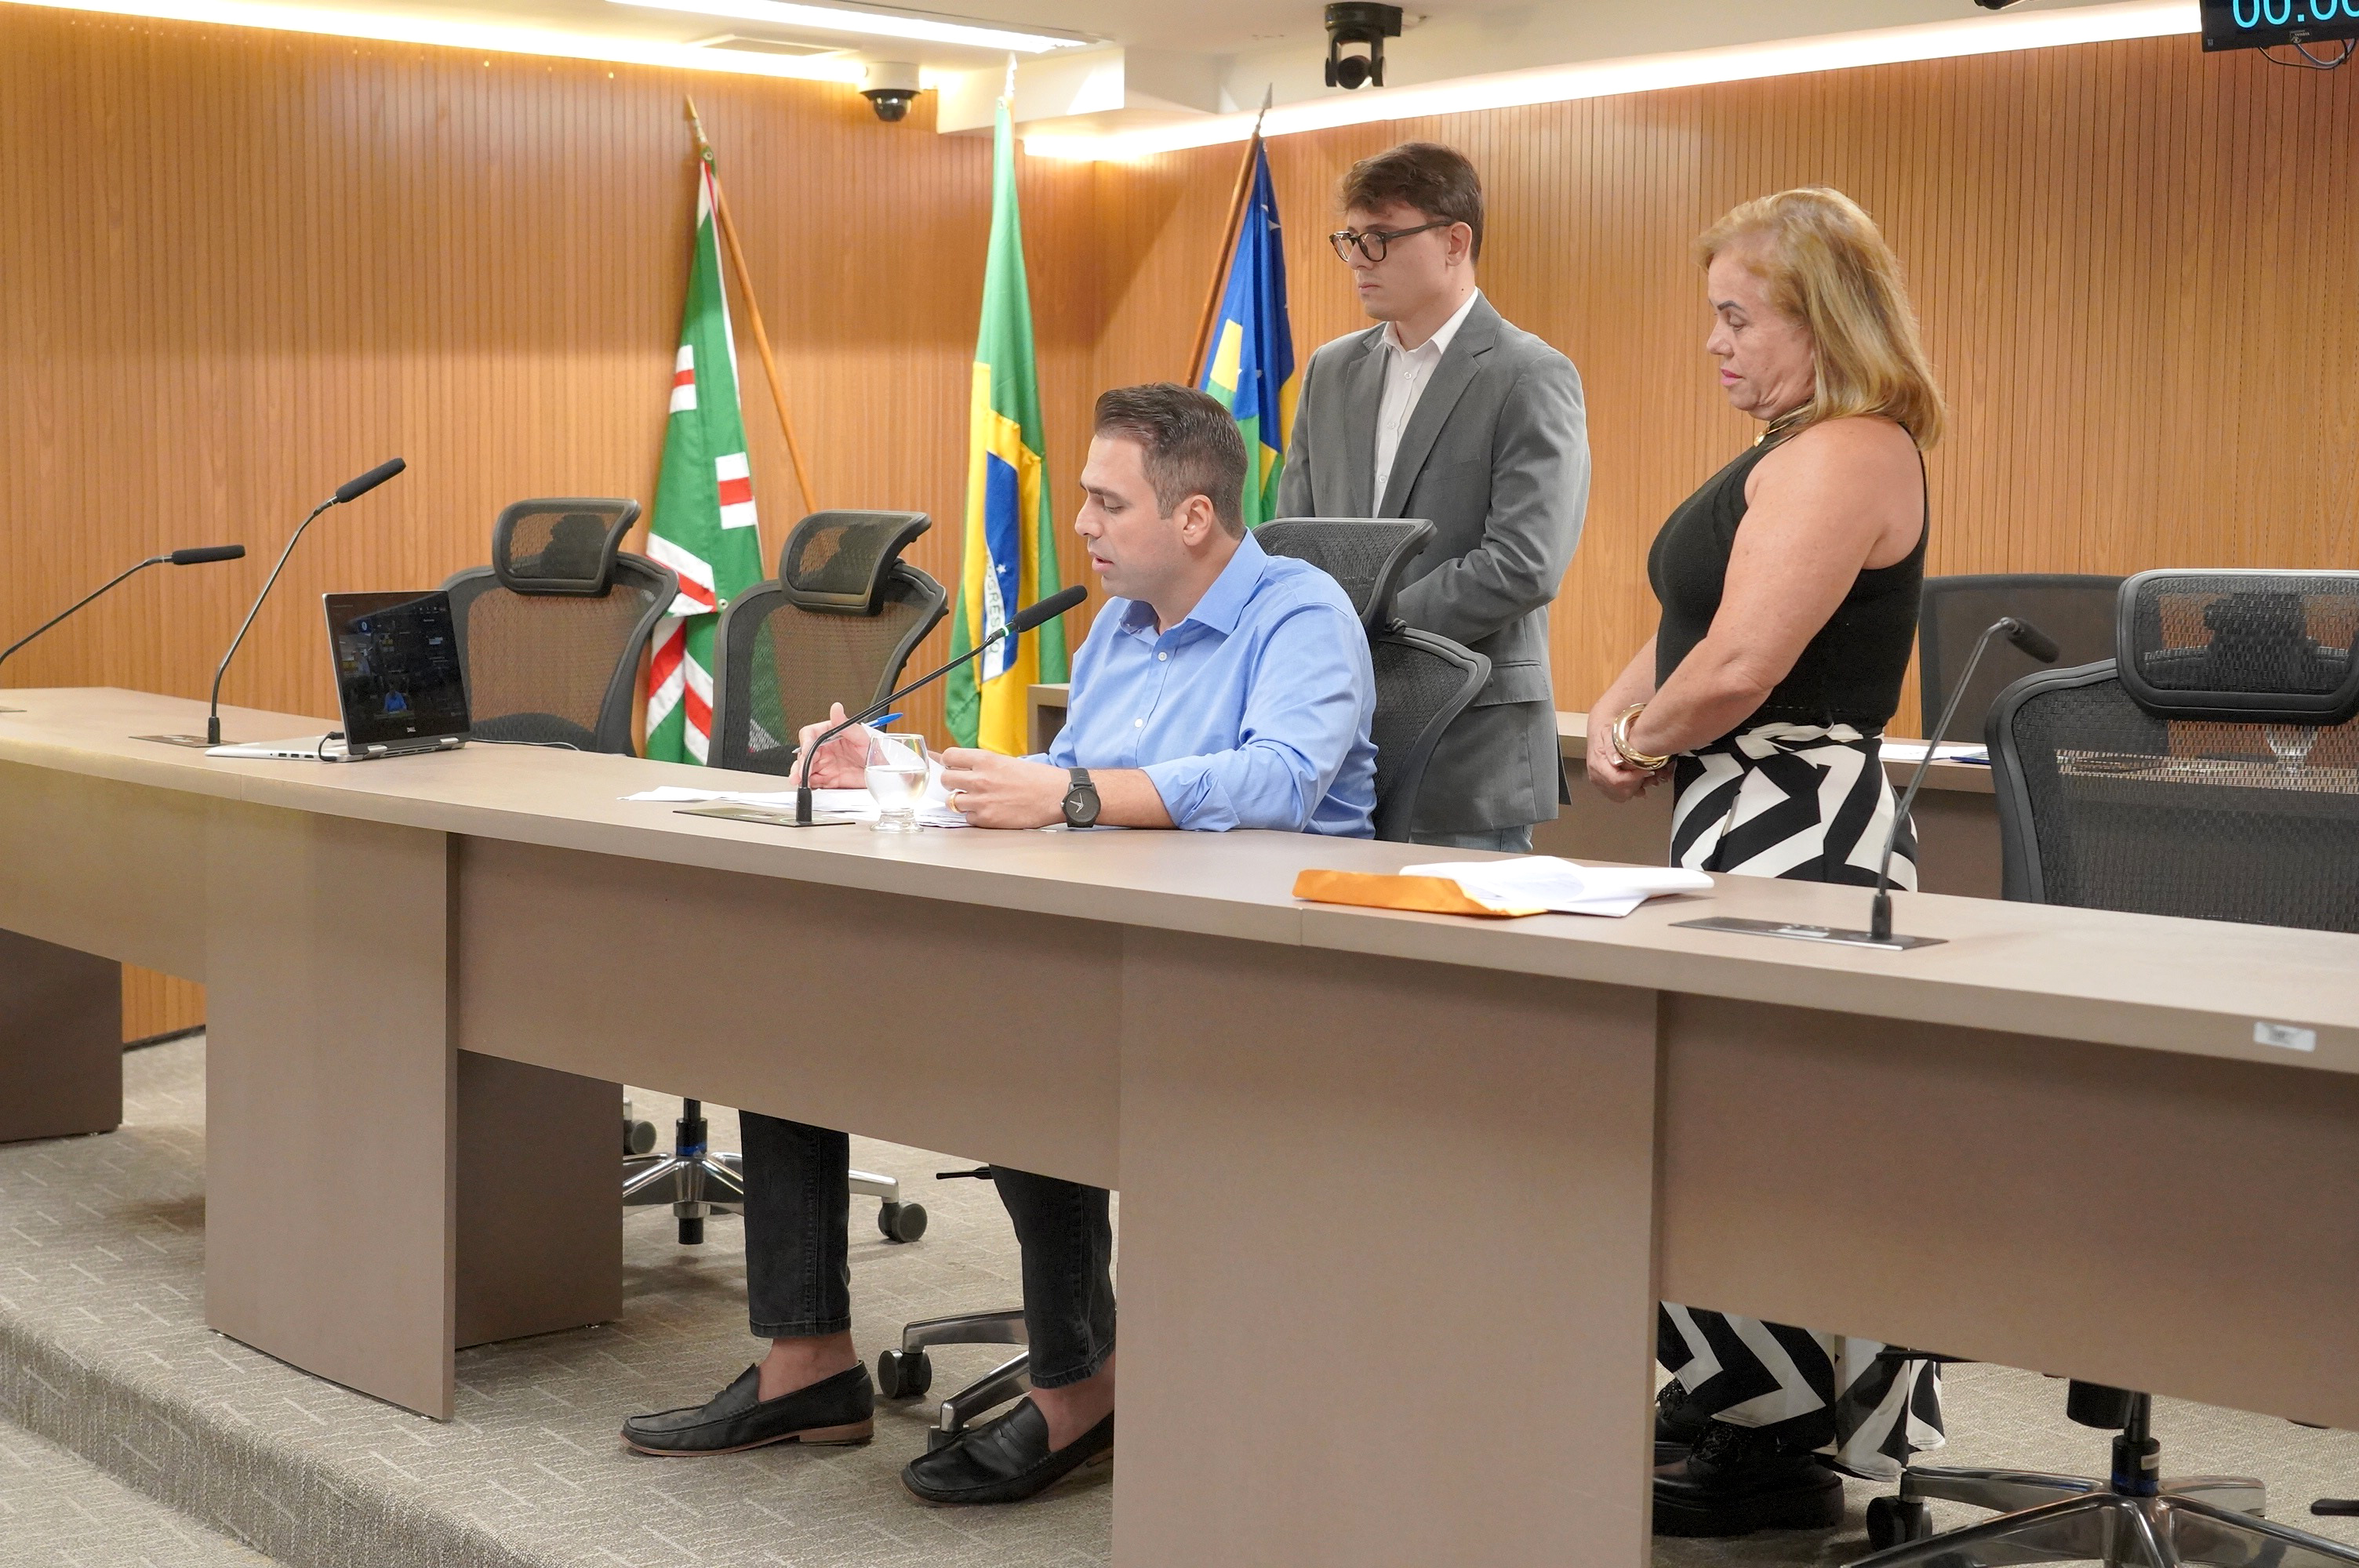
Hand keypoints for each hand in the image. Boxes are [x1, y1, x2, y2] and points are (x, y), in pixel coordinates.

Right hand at [790, 703, 872, 788]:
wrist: (881, 776)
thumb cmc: (873, 753)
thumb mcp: (862, 738)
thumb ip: (846, 724)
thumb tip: (836, 708)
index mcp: (830, 735)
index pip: (810, 734)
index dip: (805, 743)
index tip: (806, 751)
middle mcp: (824, 749)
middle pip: (804, 753)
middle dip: (800, 763)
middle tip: (802, 771)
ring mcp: (824, 764)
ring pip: (804, 768)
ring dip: (799, 774)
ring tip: (798, 780)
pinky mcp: (827, 779)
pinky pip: (813, 781)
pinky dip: (809, 784)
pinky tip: (808, 786)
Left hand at [938, 748, 1067, 828]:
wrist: (1056, 796)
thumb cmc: (1037, 778)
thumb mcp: (1007, 762)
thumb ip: (983, 764)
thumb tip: (960, 764)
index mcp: (985, 760)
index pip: (949, 757)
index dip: (948, 762)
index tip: (952, 765)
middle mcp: (979, 779)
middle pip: (945, 779)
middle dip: (951, 782)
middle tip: (961, 785)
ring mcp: (981, 801)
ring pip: (952, 802)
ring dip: (961, 801)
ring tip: (975, 800)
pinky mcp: (987, 819)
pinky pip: (967, 818)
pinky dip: (974, 816)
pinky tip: (987, 811)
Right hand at [1586, 708, 1667, 803]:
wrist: (1599, 730)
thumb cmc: (1606, 730)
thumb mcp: (1609, 732)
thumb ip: (1612, 746)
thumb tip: (1617, 761)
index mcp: (1597, 764)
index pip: (1617, 781)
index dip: (1635, 778)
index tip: (1647, 770)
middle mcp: (1596, 776)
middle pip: (1621, 792)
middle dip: (1638, 784)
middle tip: (1648, 773)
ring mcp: (1599, 782)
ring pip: (1621, 796)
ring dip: (1636, 790)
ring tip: (1644, 778)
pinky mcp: (1603, 784)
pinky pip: (1618, 796)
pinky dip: (1630, 791)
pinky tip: (1638, 782)